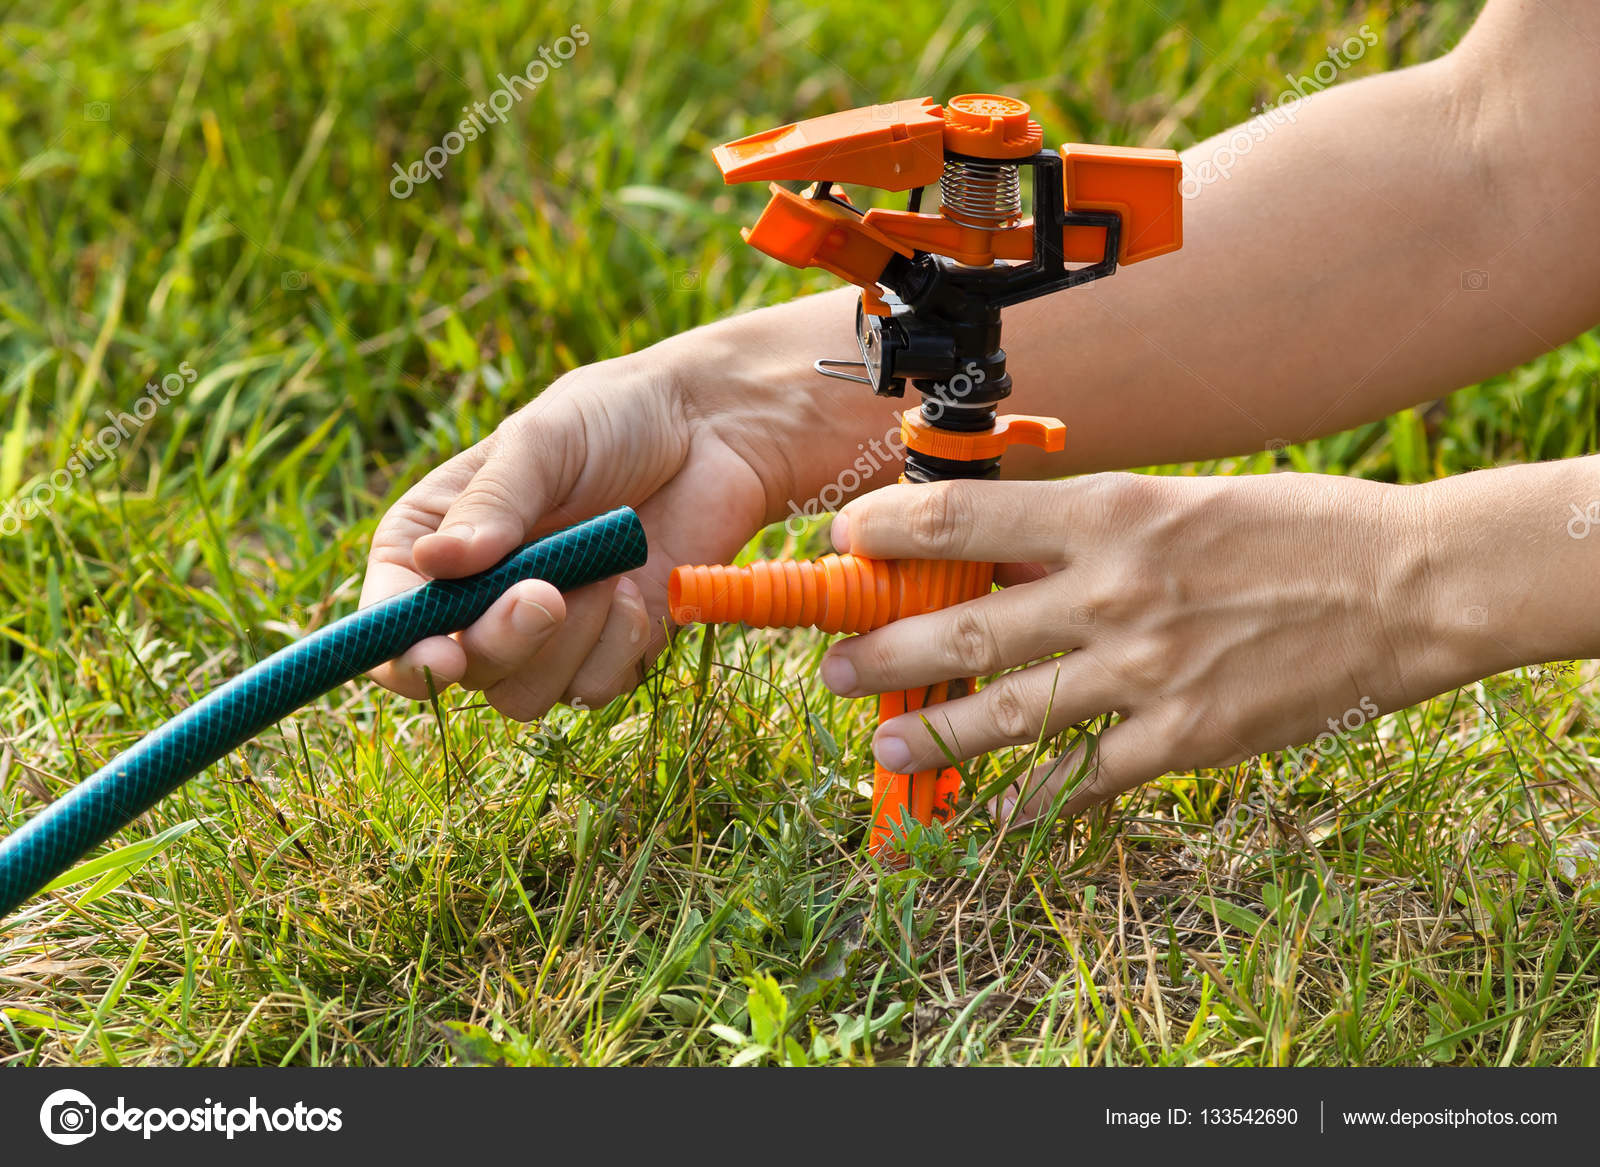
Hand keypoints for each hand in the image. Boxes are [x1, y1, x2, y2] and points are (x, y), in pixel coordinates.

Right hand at [362, 299, 876, 717]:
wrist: (713, 433)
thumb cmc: (614, 420)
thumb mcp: (542, 444)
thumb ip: (492, 505)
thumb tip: (433, 564)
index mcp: (434, 542)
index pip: (390, 623)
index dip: (404, 654)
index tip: (445, 656)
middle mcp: (478, 598)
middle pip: (461, 671)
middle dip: (503, 643)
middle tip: (547, 596)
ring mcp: (544, 632)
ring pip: (524, 695)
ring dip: (569, 644)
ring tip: (607, 573)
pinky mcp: (606, 651)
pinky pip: (593, 690)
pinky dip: (618, 648)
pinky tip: (638, 591)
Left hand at [818, 472, 1469, 823]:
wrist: (1406, 585)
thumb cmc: (1294, 528)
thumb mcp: (1177, 503)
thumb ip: (1085, 537)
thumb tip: (1000, 562)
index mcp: (1111, 513)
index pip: (963, 517)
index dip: (888, 532)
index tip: (847, 545)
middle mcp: (1114, 591)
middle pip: (964, 626)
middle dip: (884, 651)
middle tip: (835, 668)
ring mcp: (1145, 671)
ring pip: (1008, 712)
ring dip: (935, 732)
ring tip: (884, 744)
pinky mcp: (1183, 737)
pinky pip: (1083, 778)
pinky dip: (1033, 799)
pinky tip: (996, 811)